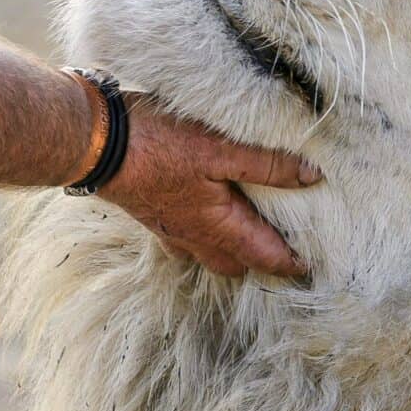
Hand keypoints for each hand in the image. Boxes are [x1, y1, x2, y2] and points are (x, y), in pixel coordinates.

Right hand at [99, 100, 318, 278]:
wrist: (96, 142)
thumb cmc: (159, 145)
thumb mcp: (221, 150)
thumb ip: (267, 165)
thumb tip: (312, 178)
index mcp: (217, 227)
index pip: (264, 257)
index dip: (290, 263)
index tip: (314, 267)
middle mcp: (194, 237)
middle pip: (236, 263)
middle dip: (260, 261)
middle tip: (286, 249)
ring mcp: (170, 228)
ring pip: (208, 252)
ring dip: (231, 250)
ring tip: (251, 233)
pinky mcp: (152, 212)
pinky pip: (184, 236)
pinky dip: (202, 233)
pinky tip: (204, 214)